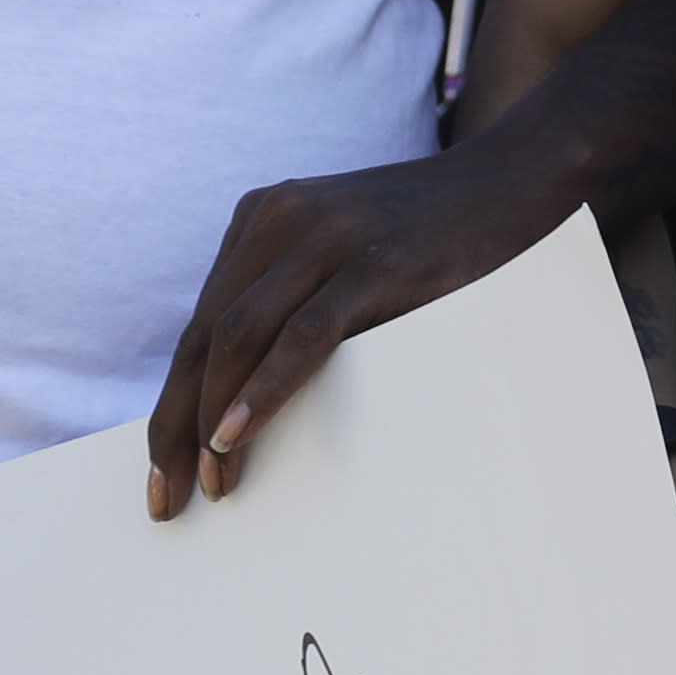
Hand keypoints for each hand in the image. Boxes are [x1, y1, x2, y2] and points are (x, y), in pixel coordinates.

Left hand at [144, 147, 556, 518]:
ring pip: (237, 336)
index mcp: (264, 216)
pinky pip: (301, 336)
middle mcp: (281, 217)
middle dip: (176, 423)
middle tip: (165, 495)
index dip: (172, 402)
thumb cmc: (430, 237)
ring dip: (212, 417)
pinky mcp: (372, 261)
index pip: (199, 325)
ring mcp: (326, 235)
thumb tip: (234, 404)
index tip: (160, 470)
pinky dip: (262, 390)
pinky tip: (235, 433)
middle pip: (204, 336)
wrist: (515, 179)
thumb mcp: (343, 253)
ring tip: (212, 480)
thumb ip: (291, 298)